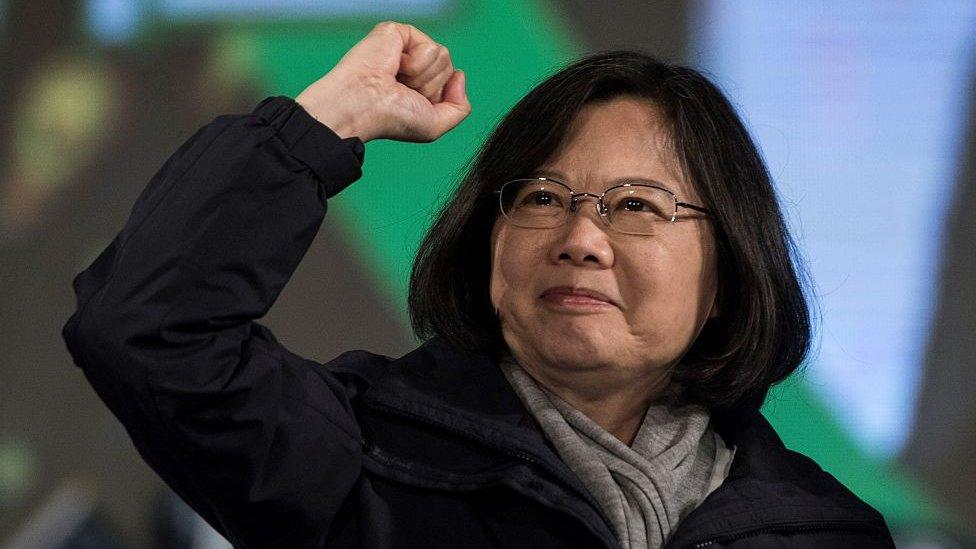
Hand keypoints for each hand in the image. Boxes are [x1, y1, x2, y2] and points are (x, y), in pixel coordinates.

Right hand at [295, 21, 470, 142]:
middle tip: (402, 91)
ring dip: (422, 76)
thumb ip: (460, 108)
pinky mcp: (398, 32)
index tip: (412, 103)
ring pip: (444, 56)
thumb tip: (460, 75)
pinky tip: (393, 67)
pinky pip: (430, 47)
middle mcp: (414, 65)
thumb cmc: (391, 119)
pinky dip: (415, 64)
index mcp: (419, 84)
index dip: (438, 96)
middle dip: (430, 86)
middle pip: (449, 67)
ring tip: (397, 80)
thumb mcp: (435, 125)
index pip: (451, 81)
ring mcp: (405, 47)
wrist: (365, 107)